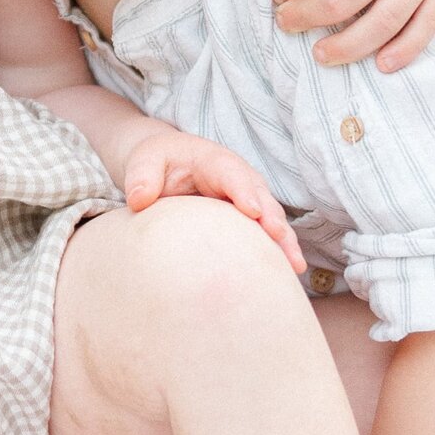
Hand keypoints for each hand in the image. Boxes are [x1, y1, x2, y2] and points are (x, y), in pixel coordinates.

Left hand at [120, 127, 305, 273]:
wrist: (166, 165)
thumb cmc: (156, 162)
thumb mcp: (144, 161)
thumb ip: (141, 176)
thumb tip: (139, 200)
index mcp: (213, 161)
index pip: (231, 173)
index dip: (243, 191)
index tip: (253, 210)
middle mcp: (238, 178)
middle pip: (260, 196)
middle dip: (272, 217)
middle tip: (279, 238)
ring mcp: (246, 198)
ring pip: (271, 218)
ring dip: (284, 240)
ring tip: (295, 265)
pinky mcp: (247, 218)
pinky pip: (267, 234)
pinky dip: (279, 251)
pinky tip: (290, 273)